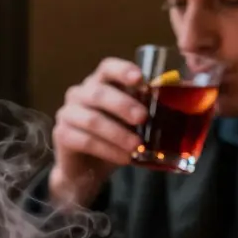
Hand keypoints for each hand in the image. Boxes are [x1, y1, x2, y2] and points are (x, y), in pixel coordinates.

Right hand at [49, 58, 147, 206]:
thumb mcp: (132, 124)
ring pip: (93, 120)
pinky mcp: (62, 134)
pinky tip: (123, 158)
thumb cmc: (114, 140)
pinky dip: (108, 150)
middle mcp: (80, 93)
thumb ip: (145, 112)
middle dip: (123, 105)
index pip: (107, 68)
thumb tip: (175, 108)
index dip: (123, 70)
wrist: (87, 170)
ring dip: (118, 134)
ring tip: (136, 146)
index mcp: (99, 83)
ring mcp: (68, 113)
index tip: (140, 79)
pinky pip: (86, 140)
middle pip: (99, 93)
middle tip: (143, 118)